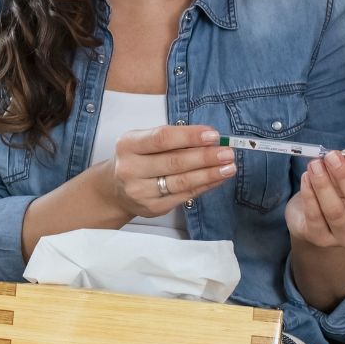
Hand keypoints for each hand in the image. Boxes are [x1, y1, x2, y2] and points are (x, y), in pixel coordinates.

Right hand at [96, 125, 235, 219]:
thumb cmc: (137, 159)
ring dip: (209, 174)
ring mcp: (140, 191)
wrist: (115, 189)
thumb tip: (209, 139)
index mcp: (128, 145)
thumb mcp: (144, 141)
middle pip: (174, 162)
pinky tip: (217, 179)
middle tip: (227, 152)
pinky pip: (184, 196)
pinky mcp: (152, 208)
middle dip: (205, 157)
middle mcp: (130, 169)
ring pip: (181, 182)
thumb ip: (171, 138)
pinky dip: (204, 186)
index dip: (189, 136)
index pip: (162, 138)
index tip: (213, 135)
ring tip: (229, 167)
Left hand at [287, 148, 344, 248]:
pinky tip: (306, 178)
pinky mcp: (322, 239)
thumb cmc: (336, 191)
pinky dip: (309, 195)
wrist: (311, 218)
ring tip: (314, 165)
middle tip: (331, 157)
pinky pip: (315, 217)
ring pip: (335, 211)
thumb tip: (344, 154)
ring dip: (323, 184)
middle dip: (344, 176)